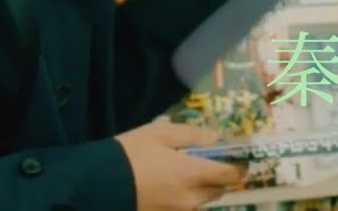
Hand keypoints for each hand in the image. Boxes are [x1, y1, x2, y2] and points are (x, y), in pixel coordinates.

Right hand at [116, 121, 244, 210]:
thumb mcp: (159, 133)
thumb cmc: (129, 154)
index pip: (228, 175)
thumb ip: (191, 134)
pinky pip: (183, 208)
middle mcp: (189, 198)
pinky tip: (172, 187)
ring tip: (189, 176)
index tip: (241, 161)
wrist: (95, 185)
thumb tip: (214, 137)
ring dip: (202, 191)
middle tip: (214, 166)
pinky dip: (185, 199)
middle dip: (220, 179)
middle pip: (217, 192)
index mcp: (191, 174)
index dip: (238, 168)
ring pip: (200, 202)